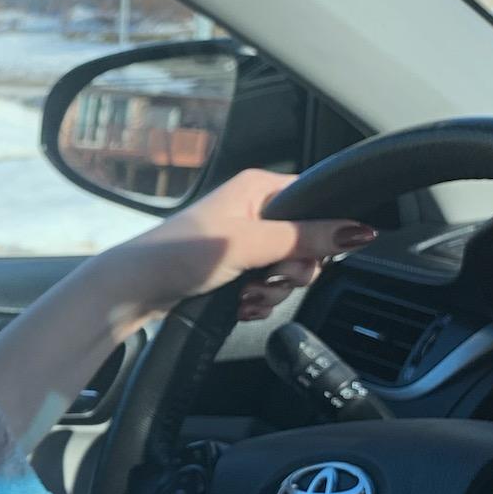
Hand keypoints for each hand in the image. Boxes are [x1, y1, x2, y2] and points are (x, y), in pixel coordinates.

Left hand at [111, 167, 377, 325]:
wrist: (135, 290)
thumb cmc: (180, 253)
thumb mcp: (248, 244)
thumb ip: (303, 237)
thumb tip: (357, 231)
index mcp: (260, 188)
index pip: (317, 202)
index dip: (322, 232)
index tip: (311, 254)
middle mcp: (255, 211)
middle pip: (308, 243)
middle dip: (293, 271)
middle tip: (270, 275)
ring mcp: (245, 243)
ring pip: (290, 272)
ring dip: (273, 292)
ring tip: (245, 294)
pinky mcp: (236, 271)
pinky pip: (269, 289)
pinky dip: (258, 302)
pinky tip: (239, 305)